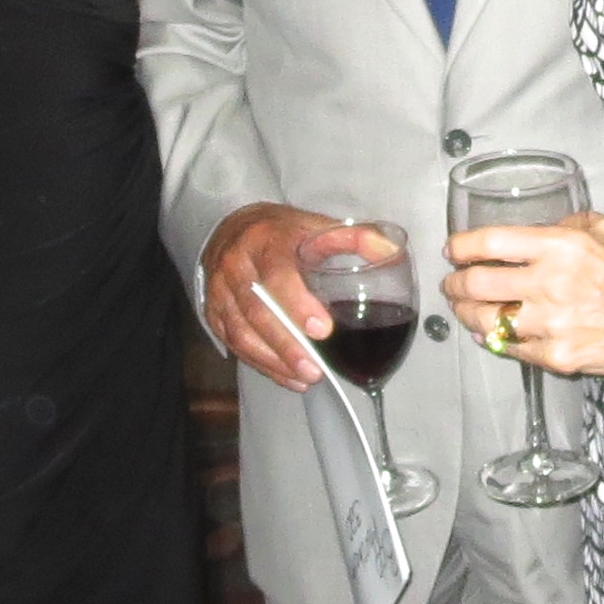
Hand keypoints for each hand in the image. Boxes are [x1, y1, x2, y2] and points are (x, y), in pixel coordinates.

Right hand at [201, 203, 342, 391]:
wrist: (229, 227)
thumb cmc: (280, 232)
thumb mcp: (314, 224)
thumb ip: (354, 236)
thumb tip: (390, 251)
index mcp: (264, 241)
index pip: (277, 275)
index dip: (298, 304)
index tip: (323, 329)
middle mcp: (235, 266)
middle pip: (257, 312)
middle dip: (286, 344)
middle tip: (315, 369)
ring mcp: (219, 292)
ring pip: (242, 333)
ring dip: (274, 360)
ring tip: (306, 378)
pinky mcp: (212, 313)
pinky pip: (234, 344)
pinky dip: (261, 364)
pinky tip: (287, 376)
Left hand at [444, 214, 603, 378]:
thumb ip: (573, 222)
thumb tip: (547, 226)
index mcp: (560, 246)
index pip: (491, 242)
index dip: (462, 246)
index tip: (453, 250)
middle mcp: (548, 283)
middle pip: (477, 284)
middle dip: (455, 284)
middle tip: (452, 284)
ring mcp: (549, 325)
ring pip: (486, 321)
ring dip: (467, 315)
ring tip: (465, 310)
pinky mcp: (555, 357)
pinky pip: (510, 349)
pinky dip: (494, 340)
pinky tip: (491, 335)